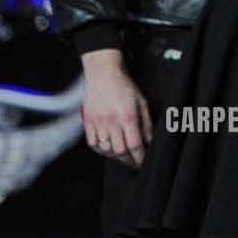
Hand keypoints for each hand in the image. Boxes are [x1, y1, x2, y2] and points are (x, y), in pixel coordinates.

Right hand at [79, 52, 151, 168]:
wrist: (103, 74)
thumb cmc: (125, 87)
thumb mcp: (142, 103)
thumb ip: (146, 123)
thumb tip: (150, 141)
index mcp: (127, 117)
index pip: (135, 145)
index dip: (140, 157)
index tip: (143, 162)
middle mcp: (111, 122)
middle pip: (120, 151)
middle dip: (129, 161)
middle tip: (134, 164)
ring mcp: (98, 122)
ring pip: (105, 149)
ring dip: (115, 157)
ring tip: (123, 157)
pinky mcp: (87, 121)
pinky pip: (92, 143)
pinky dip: (101, 150)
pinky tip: (108, 150)